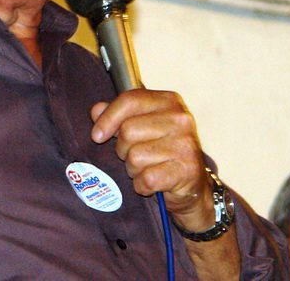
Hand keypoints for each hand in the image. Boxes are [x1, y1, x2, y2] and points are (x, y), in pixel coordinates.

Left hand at [90, 88, 215, 230]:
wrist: (194, 188)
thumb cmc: (163, 154)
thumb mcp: (142, 128)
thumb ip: (119, 116)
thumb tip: (96, 110)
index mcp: (169, 101)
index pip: (130, 100)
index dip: (108, 118)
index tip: (97, 135)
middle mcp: (181, 119)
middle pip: (128, 130)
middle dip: (123, 149)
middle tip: (135, 157)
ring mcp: (185, 144)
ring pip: (134, 156)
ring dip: (134, 170)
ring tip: (147, 169)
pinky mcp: (186, 170)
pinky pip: (146, 179)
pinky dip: (143, 186)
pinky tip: (153, 184)